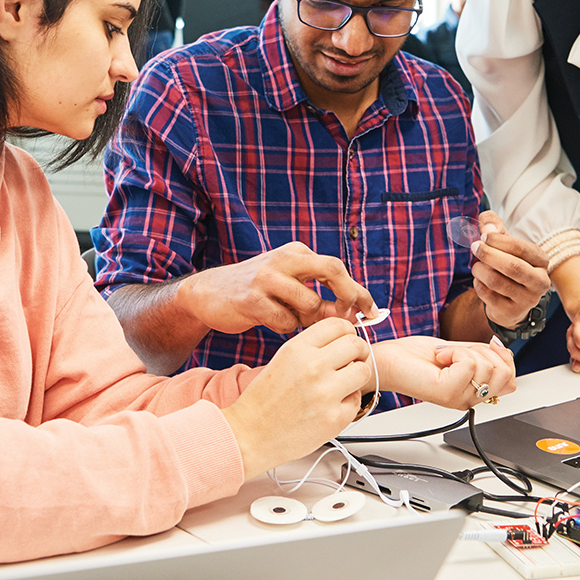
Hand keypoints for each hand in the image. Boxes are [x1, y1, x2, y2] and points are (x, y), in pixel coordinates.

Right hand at [177, 242, 376, 335]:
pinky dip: (285, 327)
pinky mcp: (252, 299)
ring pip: (309, 303)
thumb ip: (319, 299)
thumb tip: (353, 317)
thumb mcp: (289, 287)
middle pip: (332, 269)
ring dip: (309, 320)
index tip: (371, 311)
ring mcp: (267, 277)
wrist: (209, 294)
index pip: (337, 268)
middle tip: (349, 318)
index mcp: (296, 252)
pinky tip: (272, 321)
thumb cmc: (256, 292)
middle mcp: (284, 258)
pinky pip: (285, 321)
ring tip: (294, 319)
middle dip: (347, 296)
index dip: (358, 291)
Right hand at [222, 319, 371, 476]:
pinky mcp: (334, 418)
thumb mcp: (282, 360)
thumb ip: (311, 348)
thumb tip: (341, 339)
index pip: (339, 325)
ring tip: (344, 383)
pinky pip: (357, 400)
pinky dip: (348, 402)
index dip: (348, 332)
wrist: (249, 435)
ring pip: (364, 370)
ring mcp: (326, 393)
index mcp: (298, 349)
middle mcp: (313, 367)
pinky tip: (331, 405)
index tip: (348, 340)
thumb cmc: (263, 401)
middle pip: (356, 344)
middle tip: (353, 361)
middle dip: (359, 352)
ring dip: (357, 375)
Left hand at [372, 335, 516, 409]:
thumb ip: (483, 354)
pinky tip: (439, 357)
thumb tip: (502, 349)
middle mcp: (469, 398)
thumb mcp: (459, 351)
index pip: (511, 381)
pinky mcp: (446, 392)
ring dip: (465, 350)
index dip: (502, 358)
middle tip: (457, 353)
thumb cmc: (415, 357)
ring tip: (445, 355)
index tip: (480, 348)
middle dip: (485, 352)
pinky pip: (468, 363)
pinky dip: (454, 351)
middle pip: (506, 375)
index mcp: (474, 391)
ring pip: (489, 367)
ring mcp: (459, 398)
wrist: (387, 361)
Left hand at [469, 212, 549, 327]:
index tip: (483, 235)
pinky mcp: (513, 312)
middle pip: (512, 266)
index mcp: (541, 260)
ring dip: (480, 270)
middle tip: (474, 247)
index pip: (521, 248)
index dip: (498, 240)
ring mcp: (528, 299)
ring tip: (476, 266)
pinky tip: (480, 281)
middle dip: (488, 254)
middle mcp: (540, 281)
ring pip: (497, 281)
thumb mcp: (505, 245)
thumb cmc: (509, 265)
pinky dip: (478, 285)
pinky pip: (488, 295)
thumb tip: (486, 222)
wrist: (510, 302)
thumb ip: (495, 228)